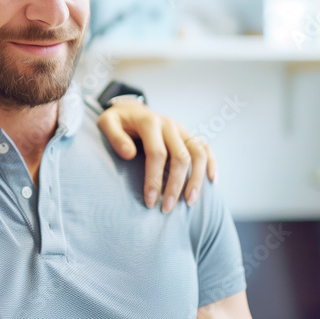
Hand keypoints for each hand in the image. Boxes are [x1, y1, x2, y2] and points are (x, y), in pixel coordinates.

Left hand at [96, 101, 216, 212]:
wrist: (131, 109)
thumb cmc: (117, 122)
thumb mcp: (107, 122)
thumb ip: (114, 136)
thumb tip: (128, 154)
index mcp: (150, 122)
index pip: (157, 154)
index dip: (154, 179)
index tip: (150, 201)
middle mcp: (170, 125)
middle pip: (180, 157)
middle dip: (175, 186)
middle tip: (166, 209)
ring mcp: (182, 130)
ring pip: (198, 154)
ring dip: (196, 180)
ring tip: (189, 202)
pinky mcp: (189, 135)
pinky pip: (206, 148)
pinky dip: (212, 164)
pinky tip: (212, 181)